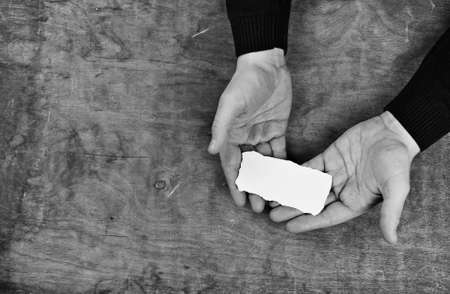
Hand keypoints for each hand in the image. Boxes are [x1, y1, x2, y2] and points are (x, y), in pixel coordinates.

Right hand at [208, 48, 291, 211]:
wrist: (267, 65)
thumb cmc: (244, 84)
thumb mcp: (230, 105)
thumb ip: (221, 128)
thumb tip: (211, 151)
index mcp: (231, 135)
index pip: (232, 165)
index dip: (236, 185)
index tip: (240, 202)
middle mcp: (245, 138)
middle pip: (249, 168)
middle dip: (253, 187)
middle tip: (259, 208)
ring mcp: (262, 134)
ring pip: (266, 163)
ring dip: (269, 180)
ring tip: (274, 198)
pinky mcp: (277, 129)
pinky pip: (280, 151)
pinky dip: (283, 165)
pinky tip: (288, 179)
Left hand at [270, 112, 419, 242]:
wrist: (393, 131)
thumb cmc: (397, 161)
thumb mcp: (397, 189)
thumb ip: (391, 213)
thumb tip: (392, 241)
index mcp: (355, 202)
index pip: (327, 216)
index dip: (308, 222)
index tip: (289, 228)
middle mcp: (342, 190)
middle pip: (313, 203)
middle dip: (293, 209)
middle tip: (273, 215)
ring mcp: (334, 174)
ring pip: (308, 186)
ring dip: (291, 192)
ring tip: (272, 199)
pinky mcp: (328, 157)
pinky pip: (309, 167)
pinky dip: (295, 173)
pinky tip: (281, 177)